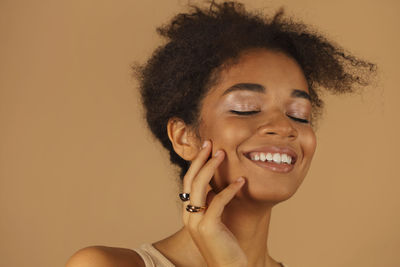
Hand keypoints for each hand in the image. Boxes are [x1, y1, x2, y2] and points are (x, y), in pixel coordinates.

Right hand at [182, 140, 246, 266]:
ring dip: (211, 167)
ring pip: (199, 186)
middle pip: (190, 180)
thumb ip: (212, 205)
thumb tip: (216, 186)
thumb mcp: (215, 221)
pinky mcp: (208, 228)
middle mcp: (188, 216)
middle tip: (210, 143)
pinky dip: (229, 189)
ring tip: (222, 154)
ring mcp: (196, 222)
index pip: (188, 182)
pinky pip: (217, 202)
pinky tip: (241, 181)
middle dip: (200, 159)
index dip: (196, 164)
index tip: (206, 148)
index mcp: (188, 213)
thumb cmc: (225, 245)